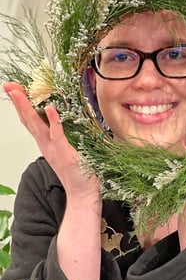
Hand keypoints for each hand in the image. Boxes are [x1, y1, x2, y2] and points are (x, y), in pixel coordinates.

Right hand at [3, 82, 99, 205]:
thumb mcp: (65, 149)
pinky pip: (57, 134)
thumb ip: (61, 136)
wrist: (81, 193)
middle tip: (9, 85)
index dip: (21, 104)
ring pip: (37, 124)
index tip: (14, 89)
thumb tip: (62, 121)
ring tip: (19, 92)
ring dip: (27, 107)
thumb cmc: (77, 172)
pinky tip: (49, 109)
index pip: (30, 119)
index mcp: (45, 141)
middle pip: (28, 119)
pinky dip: (52, 121)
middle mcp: (45, 144)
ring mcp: (53, 147)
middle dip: (18, 101)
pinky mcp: (64, 152)